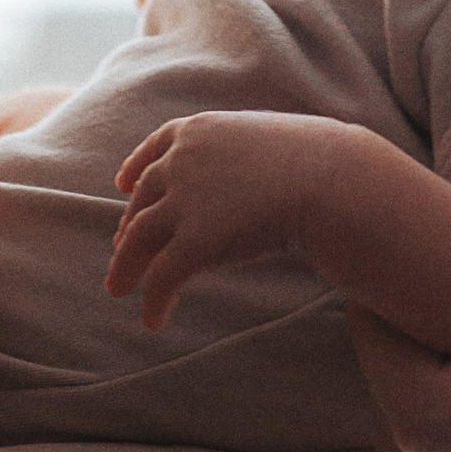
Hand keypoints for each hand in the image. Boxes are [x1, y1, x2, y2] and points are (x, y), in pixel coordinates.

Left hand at [109, 108, 337, 326]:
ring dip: (125, 267)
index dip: (134, 168)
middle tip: (123, 248)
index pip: (154, 148)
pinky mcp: (194, 241)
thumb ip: (243, 152)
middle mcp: (181, 161)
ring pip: (137, 240)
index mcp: (199, 131)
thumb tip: (250, 173)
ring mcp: (184, 201)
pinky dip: (154, 301)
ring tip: (118, 289)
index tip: (123, 185)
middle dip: (130, 225)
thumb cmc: (319, 160)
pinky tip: (154, 320)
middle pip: (142, 199)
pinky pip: (162, 277)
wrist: (332, 179)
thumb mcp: (268, 139)